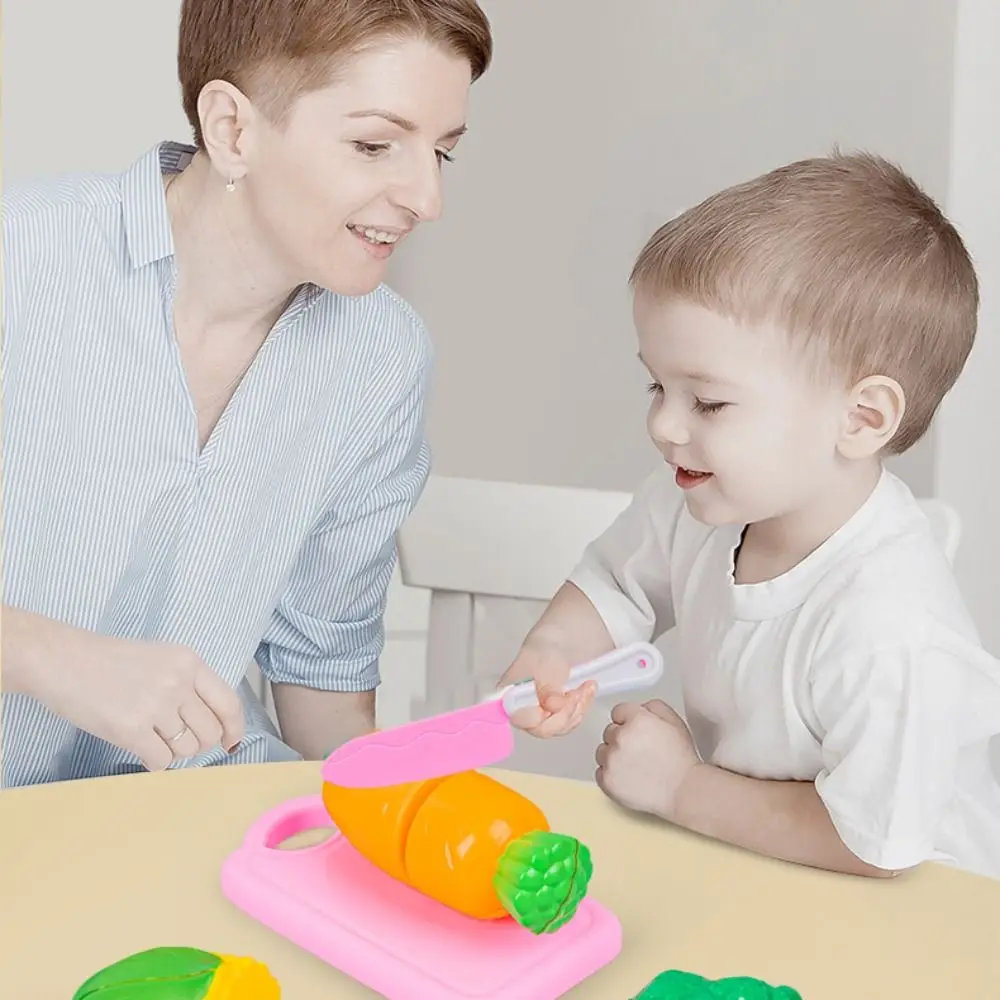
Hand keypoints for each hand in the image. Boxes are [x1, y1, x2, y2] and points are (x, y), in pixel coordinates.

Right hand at [40, 630, 244, 770]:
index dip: (234, 728)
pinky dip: (153, 762)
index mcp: (189, 661)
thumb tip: (214, 724)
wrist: (62, 660)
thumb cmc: (109, 662)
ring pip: (187, 749)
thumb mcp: (161, 658)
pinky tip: (140, 748)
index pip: (229, 703)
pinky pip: (161, 762)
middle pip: (210, 732)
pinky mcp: (130, 728)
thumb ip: (189, 684)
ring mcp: (155, 705)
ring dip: (173, 751)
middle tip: (175, 738)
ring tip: (151, 735)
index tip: (230, 742)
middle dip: (197, 743)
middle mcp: (178, 682)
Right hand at [497, 639, 596, 737]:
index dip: (540, 717)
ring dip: (577, 707)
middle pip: (543, 729)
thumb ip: (547, 688)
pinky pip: (572, 721)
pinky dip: (583, 706)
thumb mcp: (545, 666)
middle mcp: (523, 709)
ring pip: (561, 727)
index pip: (521, 720)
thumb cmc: (546, 651)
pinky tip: (587, 690)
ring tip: (584, 687)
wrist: (562, 641)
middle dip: (564, 712)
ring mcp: (542, 713)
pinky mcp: (558, 714)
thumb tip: (552, 706)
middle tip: (574, 693)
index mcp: (510, 696)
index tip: (554, 703)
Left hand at [594, 699, 699, 818]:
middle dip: (621, 738)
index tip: (636, 730)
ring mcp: (611, 760)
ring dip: (614, 755)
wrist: (684, 791)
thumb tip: (639, 707)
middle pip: (609, 731)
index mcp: (636, 720)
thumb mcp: (674, 721)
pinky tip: (629, 776)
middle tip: (640, 750)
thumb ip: (653, 707)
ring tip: (635, 765)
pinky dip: (611, 774)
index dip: (628, 720)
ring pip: (602, 751)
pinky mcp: (607, 781)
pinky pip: (600, 772)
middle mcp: (620, 737)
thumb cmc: (681, 760)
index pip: (618, 711)